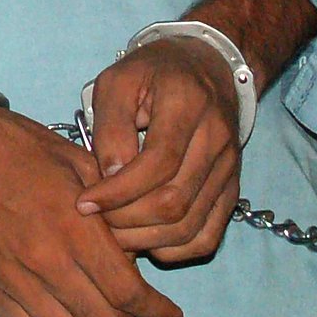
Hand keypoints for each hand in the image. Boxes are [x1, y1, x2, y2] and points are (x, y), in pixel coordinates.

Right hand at [0, 88, 182, 316]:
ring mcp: (11, 280)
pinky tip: (68, 315)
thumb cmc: (15, 146)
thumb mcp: (75, 160)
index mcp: (70, 225)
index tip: (170, 314)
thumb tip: (135, 250)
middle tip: (142, 316)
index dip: (156, 311)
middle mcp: (42, 260)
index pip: (127, 292)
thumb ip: (111, 208)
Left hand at [76, 37, 241, 263]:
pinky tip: (146, 237)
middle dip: (128, 221)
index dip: (118, 191)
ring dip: (147, 239)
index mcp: (187, 102)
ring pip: (191, 226)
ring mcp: (229, 168)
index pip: (157, 163)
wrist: (205, 68)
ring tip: (115, 233)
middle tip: (97, 221)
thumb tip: (109, 177)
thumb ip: (111, 126)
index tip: (85, 202)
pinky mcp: (231, 189)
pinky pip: (208, 236)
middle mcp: (216, 138)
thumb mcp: (118, 81)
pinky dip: (175, 249)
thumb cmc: (152, 73)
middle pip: (175, 201)